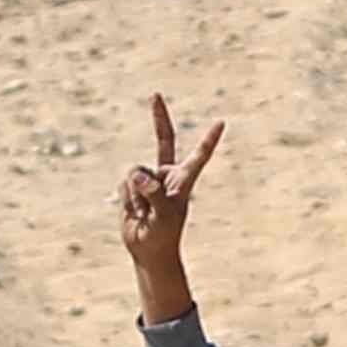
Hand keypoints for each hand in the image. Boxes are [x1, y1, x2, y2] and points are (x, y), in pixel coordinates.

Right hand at [119, 95, 221, 319]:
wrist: (147, 251)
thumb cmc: (163, 236)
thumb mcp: (163, 216)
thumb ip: (152, 193)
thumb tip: (137, 174)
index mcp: (184, 181)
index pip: (198, 156)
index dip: (208, 140)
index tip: (221, 123)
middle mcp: (167, 174)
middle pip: (164, 139)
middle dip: (158, 117)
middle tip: (154, 95)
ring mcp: (149, 179)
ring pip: (136, 171)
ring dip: (136, 194)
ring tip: (145, 213)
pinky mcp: (132, 186)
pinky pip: (125, 183)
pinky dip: (128, 198)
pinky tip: (135, 212)